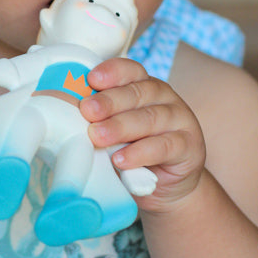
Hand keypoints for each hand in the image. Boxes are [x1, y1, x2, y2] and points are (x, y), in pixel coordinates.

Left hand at [81, 58, 205, 210]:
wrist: (168, 186)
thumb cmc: (134, 152)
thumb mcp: (117, 134)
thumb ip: (101, 122)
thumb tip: (68, 119)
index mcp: (143, 87)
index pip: (130, 71)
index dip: (112, 72)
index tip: (91, 78)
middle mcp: (164, 97)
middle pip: (137, 93)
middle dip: (109, 101)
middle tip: (87, 110)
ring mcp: (180, 119)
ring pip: (151, 118)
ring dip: (121, 126)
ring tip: (98, 136)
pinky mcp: (190, 146)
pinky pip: (165, 146)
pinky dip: (141, 153)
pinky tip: (121, 159)